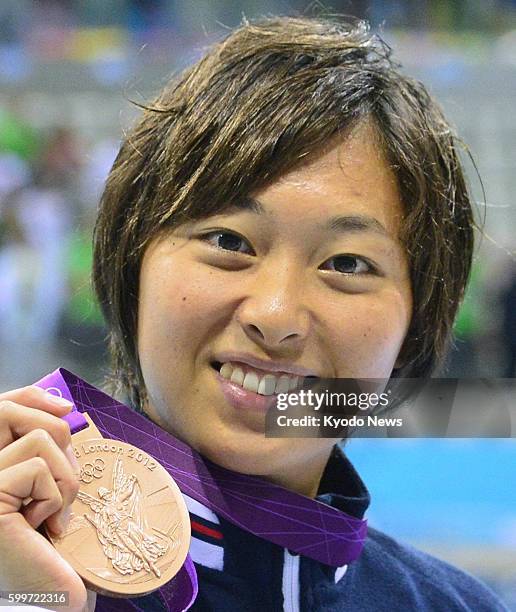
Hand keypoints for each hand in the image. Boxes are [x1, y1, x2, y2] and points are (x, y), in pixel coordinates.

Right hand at [0, 385, 96, 610]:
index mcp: (0, 464)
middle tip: (60, 501)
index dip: (36, 400)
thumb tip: (62, 406)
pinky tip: (37, 527)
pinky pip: (39, 467)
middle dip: (66, 458)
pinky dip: (52, 497)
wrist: (46, 594)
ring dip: (62, 481)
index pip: (10, 407)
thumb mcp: (51, 487)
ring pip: (42, 438)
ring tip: (49, 516)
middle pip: (37, 420)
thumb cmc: (51, 547)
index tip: (64, 415)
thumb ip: (48, 450)